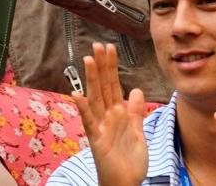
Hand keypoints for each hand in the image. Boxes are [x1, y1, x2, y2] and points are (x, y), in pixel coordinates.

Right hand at [72, 43, 147, 185]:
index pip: (113, 85)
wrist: (125, 184)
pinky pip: (89, 121)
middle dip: (101, 66)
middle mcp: (106, 116)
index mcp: (117, 113)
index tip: (108, 48)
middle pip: (103, 86)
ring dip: (91, 79)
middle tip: (97, 45)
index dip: (111, 67)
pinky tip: (77, 95)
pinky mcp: (96, 140)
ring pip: (95, 98)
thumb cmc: (129, 161)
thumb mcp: (138, 133)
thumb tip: (137, 90)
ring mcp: (100, 126)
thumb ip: (136, 112)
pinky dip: (83, 108)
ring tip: (88, 60)